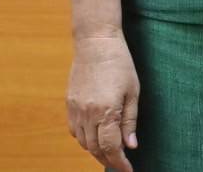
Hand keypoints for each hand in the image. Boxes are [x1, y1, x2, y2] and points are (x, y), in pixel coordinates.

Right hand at [65, 34, 139, 171]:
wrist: (95, 43)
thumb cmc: (120, 64)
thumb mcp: (133, 92)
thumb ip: (130, 121)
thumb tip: (130, 146)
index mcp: (106, 112)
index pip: (111, 148)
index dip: (119, 163)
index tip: (128, 170)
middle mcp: (87, 114)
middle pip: (95, 149)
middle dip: (108, 159)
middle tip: (121, 163)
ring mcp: (75, 110)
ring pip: (83, 142)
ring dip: (96, 150)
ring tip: (110, 152)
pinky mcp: (69, 104)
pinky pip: (75, 131)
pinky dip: (85, 139)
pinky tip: (96, 136)